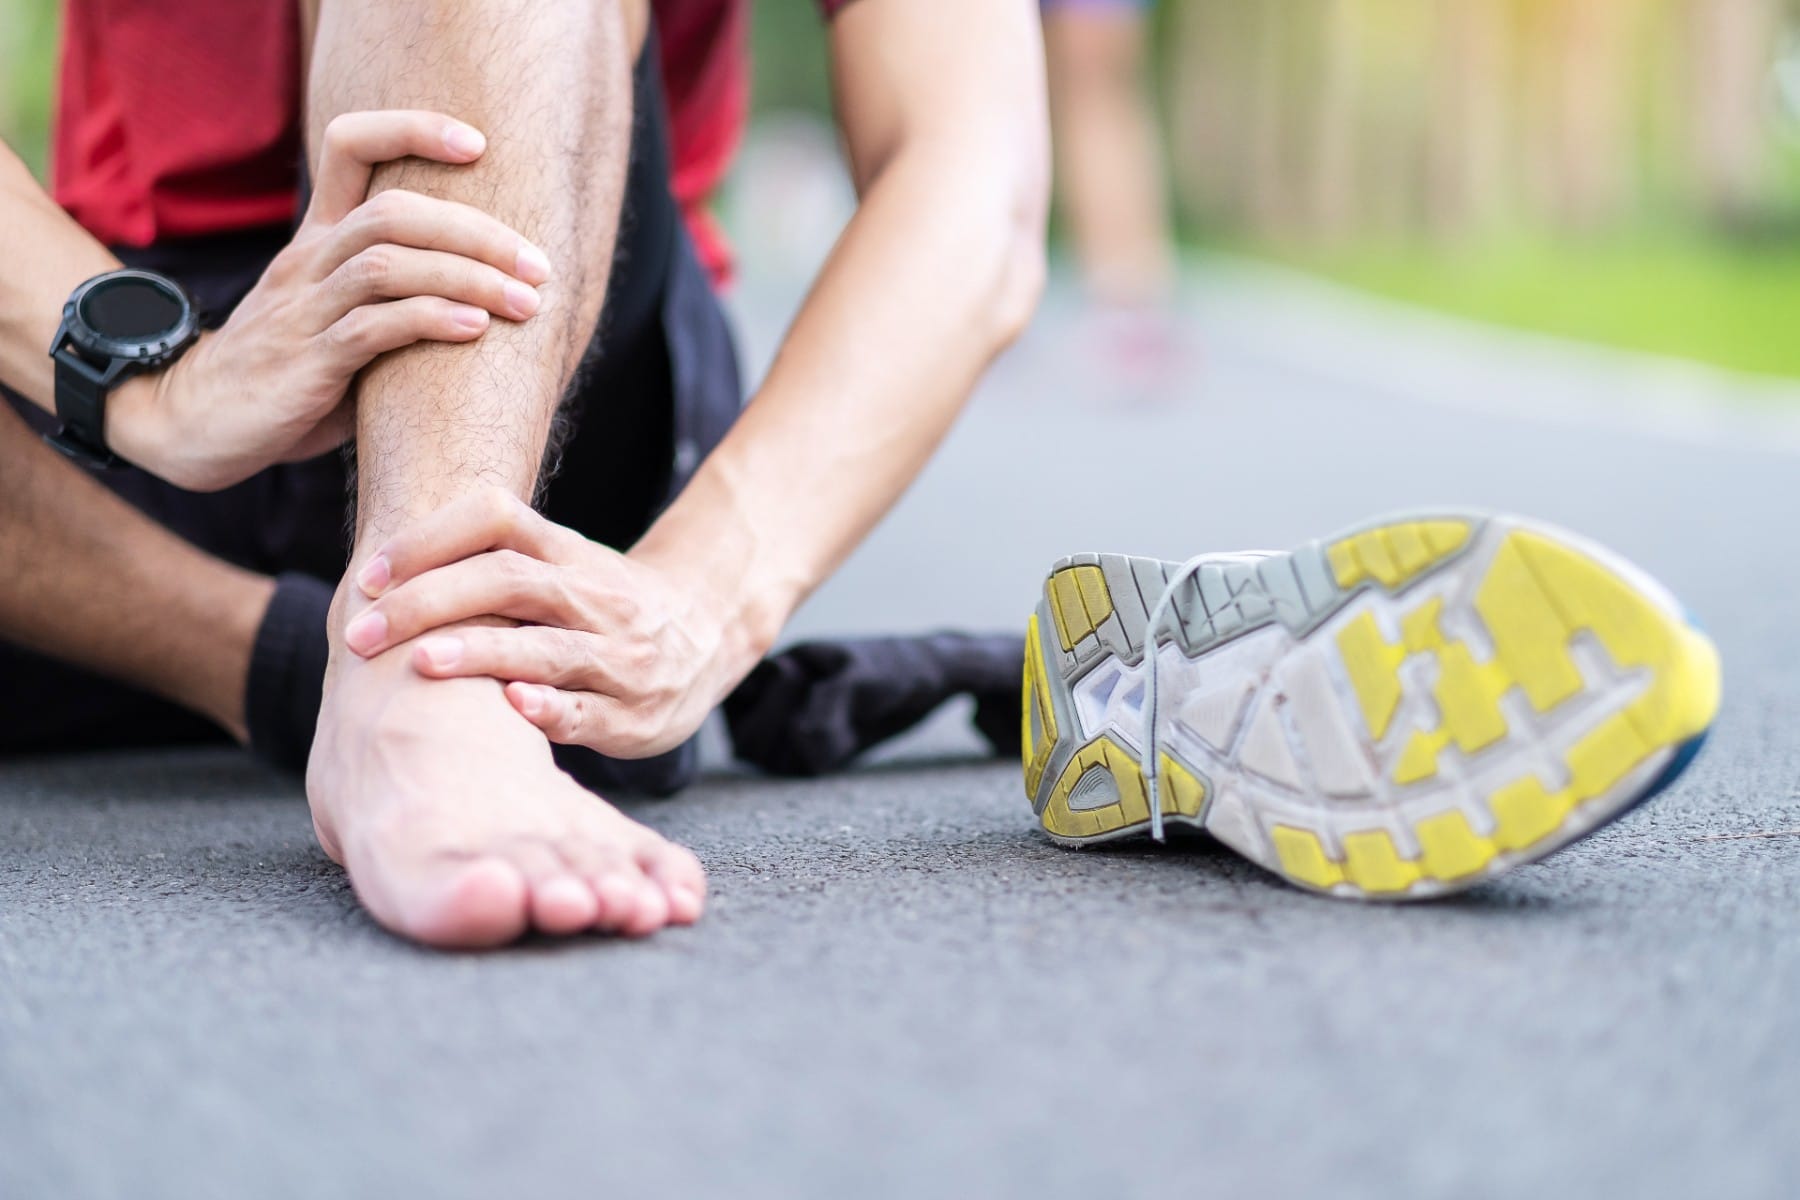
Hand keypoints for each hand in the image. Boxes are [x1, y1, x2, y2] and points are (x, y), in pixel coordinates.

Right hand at [111, 110, 551, 490]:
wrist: (199, 424)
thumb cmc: (289, 374)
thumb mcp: (341, 321)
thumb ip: (399, 302)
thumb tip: (491, 303)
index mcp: (316, 239)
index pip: (348, 145)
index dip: (409, 128)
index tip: (476, 143)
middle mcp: (308, 261)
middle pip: (392, 211)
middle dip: (475, 230)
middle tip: (536, 264)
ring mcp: (303, 310)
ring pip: (386, 264)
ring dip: (467, 278)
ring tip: (525, 301)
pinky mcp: (306, 362)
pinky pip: (372, 328)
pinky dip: (430, 321)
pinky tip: (476, 329)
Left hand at [343, 488, 746, 757]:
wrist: (711, 635)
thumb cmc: (606, 605)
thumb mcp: (567, 566)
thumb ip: (498, 562)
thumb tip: (379, 576)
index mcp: (569, 553)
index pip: (495, 518)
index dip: (428, 540)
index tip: (369, 576)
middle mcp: (596, 596)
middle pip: (507, 581)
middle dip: (427, 603)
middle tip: (361, 633)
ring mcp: (619, 655)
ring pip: (546, 646)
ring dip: (480, 651)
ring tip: (421, 661)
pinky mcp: (632, 714)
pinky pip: (588, 709)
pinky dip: (550, 707)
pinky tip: (513, 706)